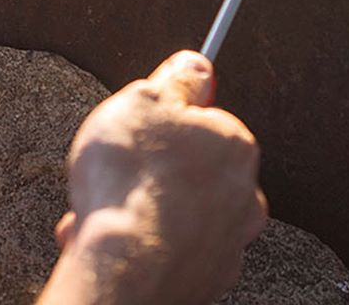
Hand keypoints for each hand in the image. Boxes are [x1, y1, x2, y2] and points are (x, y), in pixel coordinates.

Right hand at [38, 50, 266, 304]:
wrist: (121, 268)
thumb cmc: (131, 181)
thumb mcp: (144, 99)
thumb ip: (177, 79)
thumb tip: (196, 65)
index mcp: (235, 146)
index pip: (205, 119)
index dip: (165, 121)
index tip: (140, 125)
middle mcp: (243, 197)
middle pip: (194, 168)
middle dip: (155, 169)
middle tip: (118, 170)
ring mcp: (226, 245)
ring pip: (180, 212)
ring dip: (145, 207)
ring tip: (104, 208)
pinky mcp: (205, 282)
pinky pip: (172, 251)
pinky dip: (145, 243)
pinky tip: (113, 235)